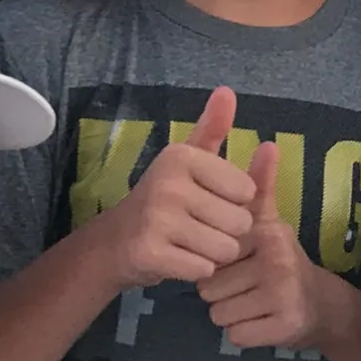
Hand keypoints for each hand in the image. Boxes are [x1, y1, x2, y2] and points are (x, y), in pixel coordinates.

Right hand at [101, 87, 255, 287]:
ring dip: (212, 254)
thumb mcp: (188, 160)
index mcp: (183, 157)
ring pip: (225, 249)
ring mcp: (157, 219)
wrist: (113, 243)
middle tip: (195, 227)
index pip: (247, 191)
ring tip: (187, 243)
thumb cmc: (163, 200)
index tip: (207, 201)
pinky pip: (203, 269)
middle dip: (225, 232)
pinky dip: (195, 270)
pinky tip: (176, 259)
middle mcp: (169, 183)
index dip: (234, 203)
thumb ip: (212, 128)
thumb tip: (228, 90)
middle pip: (240, 223)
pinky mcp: (151, 253)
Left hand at [198, 141, 322, 348]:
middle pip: (208, 289)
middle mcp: (276, 261)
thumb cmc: (282, 261)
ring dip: (231, 315)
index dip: (218, 264)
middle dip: (221, 294)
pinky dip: (244, 334)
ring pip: (219, 314)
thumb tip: (267, 143)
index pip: (210, 254)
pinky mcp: (283, 327)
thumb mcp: (270, 222)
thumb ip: (260, 186)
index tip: (242, 264)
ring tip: (254, 303)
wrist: (322, 305)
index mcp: (267, 233)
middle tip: (247, 288)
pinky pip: (236, 336)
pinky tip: (261, 322)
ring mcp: (282, 296)